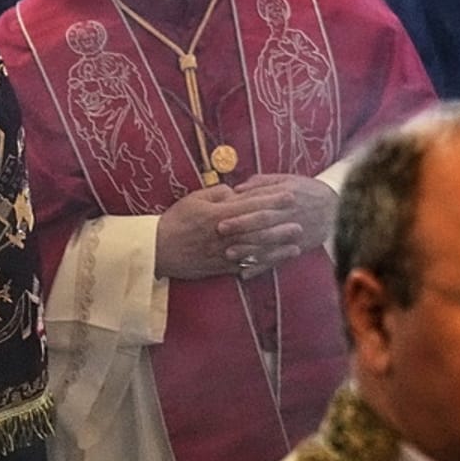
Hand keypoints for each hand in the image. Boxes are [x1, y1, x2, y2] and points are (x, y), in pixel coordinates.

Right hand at [155, 184, 300, 279]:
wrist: (158, 250)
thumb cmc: (175, 221)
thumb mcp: (193, 199)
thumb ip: (217, 193)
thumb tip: (236, 192)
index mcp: (219, 214)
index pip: (251, 205)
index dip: (272, 200)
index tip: (289, 195)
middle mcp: (225, 234)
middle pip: (259, 229)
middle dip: (281, 224)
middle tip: (301, 220)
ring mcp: (225, 253)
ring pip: (256, 249)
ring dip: (278, 246)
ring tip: (296, 243)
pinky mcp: (222, 267)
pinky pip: (247, 265)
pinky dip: (263, 263)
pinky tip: (276, 261)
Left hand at [216, 174, 337, 276]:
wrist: (337, 209)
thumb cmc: (307, 191)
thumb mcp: (288, 180)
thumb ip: (262, 183)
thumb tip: (236, 188)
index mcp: (286, 197)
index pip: (261, 204)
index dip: (241, 210)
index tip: (221, 214)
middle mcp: (289, 217)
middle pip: (264, 223)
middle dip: (242, 228)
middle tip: (220, 231)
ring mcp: (293, 235)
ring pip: (269, 244)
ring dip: (249, 250)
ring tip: (229, 254)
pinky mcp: (296, 250)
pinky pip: (277, 260)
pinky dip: (261, 268)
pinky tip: (245, 274)